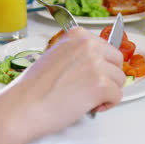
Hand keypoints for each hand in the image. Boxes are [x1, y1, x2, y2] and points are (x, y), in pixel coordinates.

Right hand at [5, 27, 125, 141]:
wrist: (24, 106)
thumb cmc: (34, 87)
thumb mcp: (55, 55)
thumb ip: (76, 54)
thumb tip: (94, 63)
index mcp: (77, 36)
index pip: (105, 47)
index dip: (101, 64)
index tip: (90, 74)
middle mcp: (89, 46)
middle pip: (117, 61)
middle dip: (109, 77)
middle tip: (91, 89)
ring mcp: (97, 65)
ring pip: (120, 80)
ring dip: (107, 92)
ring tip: (87, 99)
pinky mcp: (101, 85)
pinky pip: (118, 96)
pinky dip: (107, 105)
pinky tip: (91, 107)